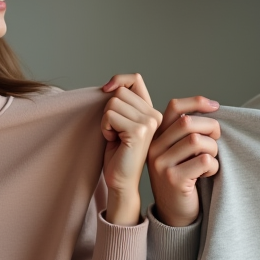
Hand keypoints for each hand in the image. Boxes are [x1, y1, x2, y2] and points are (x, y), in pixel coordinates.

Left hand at [100, 74, 162, 225]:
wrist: (121, 180)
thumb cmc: (118, 154)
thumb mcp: (120, 122)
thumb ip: (121, 103)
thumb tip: (110, 85)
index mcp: (151, 112)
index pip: (135, 79)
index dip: (118, 80)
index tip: (106, 90)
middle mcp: (154, 115)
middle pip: (119, 92)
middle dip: (108, 111)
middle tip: (114, 131)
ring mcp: (149, 123)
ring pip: (113, 103)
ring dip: (106, 122)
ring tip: (115, 137)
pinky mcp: (138, 131)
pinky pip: (110, 116)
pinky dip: (105, 129)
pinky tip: (114, 142)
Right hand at [147, 97, 220, 227]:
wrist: (175, 214)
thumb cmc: (184, 179)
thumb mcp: (181, 151)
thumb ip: (187, 132)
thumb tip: (211, 108)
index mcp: (156, 137)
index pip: (175, 107)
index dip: (198, 102)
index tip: (216, 107)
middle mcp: (154, 148)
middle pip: (188, 122)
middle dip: (211, 129)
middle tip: (216, 142)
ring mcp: (161, 164)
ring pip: (196, 141)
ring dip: (213, 149)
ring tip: (211, 160)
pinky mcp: (173, 179)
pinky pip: (204, 161)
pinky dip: (213, 166)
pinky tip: (208, 174)